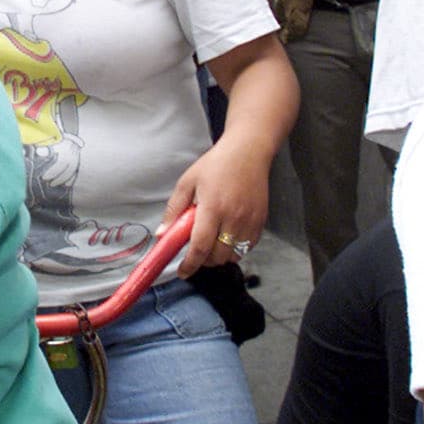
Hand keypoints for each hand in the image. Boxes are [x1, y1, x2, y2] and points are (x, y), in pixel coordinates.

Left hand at [163, 138, 267, 275]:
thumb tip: (162, 233)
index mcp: (213, 207)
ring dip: (219, 256)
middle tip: (195, 253)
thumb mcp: (187, 182)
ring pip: (233, 256)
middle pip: (218, 257)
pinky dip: (235, 250)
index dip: (190, 264)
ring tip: (211, 242)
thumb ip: (174, 209)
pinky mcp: (260, 222)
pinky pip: (246, 248)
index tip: (183, 271)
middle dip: (203, 261)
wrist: (248, 152)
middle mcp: (234, 217)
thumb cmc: (217, 164)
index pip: (201, 247)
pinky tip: (226, 236)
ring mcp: (250, 222)